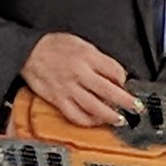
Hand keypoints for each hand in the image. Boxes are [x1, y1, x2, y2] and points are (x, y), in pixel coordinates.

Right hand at [21, 33, 140, 126]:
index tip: (127, 84)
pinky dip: (88, 121)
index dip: (124, 79)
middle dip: (126, 101)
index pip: (115, 71)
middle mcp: (80, 74)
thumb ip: (98, 59)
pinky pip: (75, 115)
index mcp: (87, 57)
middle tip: (136, 108)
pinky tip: (96, 122)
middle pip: (109, 91)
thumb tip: (114, 74)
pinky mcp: (58, 100)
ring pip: (94, 107)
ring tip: (120, 120)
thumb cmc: (53, 46)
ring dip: (110, 115)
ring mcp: (69, 89)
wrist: (28, 51)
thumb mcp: (81, 44)